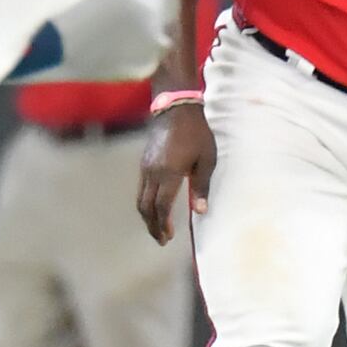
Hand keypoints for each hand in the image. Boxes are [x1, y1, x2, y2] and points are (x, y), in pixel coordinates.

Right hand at [137, 98, 215, 243]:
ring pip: (140, 198)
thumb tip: (200, 211)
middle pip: (146, 206)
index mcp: (169, 173)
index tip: (168, 236)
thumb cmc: (196, 133)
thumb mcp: (206, 159)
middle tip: (161, 239)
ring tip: (157, 227)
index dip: (163, 224)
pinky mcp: (144, 162)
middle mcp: (153, 172)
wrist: (176, 108)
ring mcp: (146, 167)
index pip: (161, 206)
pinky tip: (155, 207)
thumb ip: (201, 186)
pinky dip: (145, 203)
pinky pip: (141, 188)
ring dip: (147, 216)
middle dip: (152, 225)